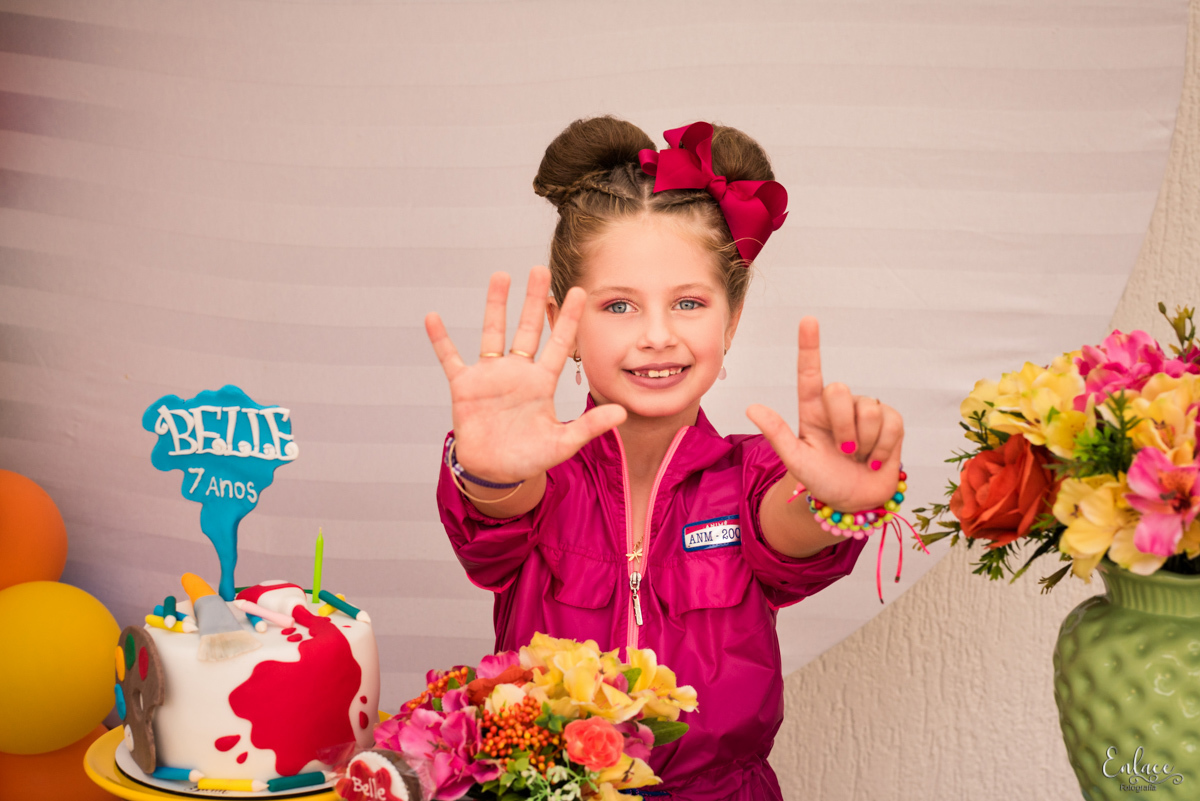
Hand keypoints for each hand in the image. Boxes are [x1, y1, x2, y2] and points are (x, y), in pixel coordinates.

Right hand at [425, 266, 626, 483]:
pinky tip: (433, 317)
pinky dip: (441, 340)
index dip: (568, 318)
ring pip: (493, 333)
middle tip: (540, 269)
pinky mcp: (465, 387)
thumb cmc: (529, 458)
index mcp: (542, 382)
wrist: (495, 472)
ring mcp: (490, 376)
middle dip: (534, 300)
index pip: (559, 343)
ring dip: (495, 306)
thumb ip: (590, 427)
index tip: (578, 291)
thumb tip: (622, 413)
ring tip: (501, 276)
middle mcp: (517, 372)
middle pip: (527, 328)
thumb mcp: (563, 443)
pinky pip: (450, 358)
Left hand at [746, 317, 903, 510]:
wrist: (854, 501)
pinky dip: (884, 447)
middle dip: (843, 425)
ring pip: (869, 409)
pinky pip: (892, 422)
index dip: (810, 345)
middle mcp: (839, 406)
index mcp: (812, 411)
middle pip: (840, 391)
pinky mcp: (891, 421)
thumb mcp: (796, 461)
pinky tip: (876, 460)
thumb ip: (777, 434)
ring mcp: (866, 411)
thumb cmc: (822, 480)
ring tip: (859, 457)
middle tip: (843, 451)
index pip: (809, 373)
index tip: (808, 320)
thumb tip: (752, 408)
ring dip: (864, 441)